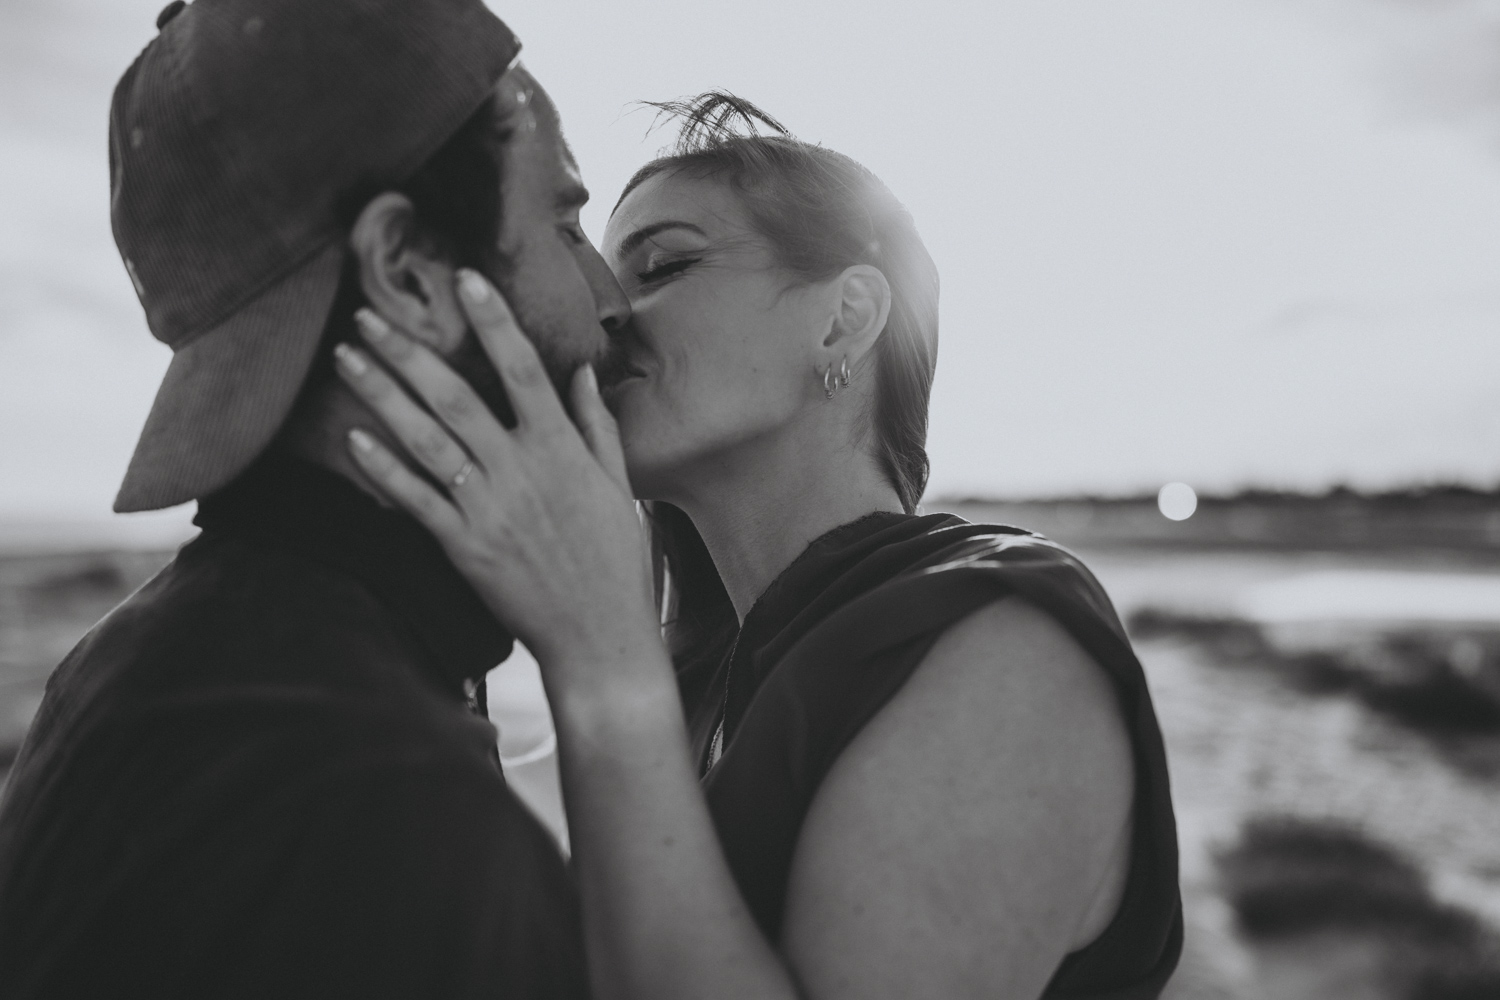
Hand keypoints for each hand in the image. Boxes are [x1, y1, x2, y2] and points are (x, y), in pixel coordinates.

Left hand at [334, 268, 659, 673]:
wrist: (600, 636)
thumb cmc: (614, 560)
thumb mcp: (616, 485)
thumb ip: (594, 425)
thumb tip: (581, 371)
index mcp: (561, 450)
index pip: (524, 369)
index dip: (495, 321)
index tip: (467, 279)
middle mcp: (521, 472)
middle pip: (455, 397)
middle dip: (409, 351)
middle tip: (367, 314)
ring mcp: (488, 509)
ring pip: (425, 440)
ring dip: (382, 395)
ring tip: (346, 358)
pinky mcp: (464, 547)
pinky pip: (415, 500)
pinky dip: (383, 468)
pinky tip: (353, 435)